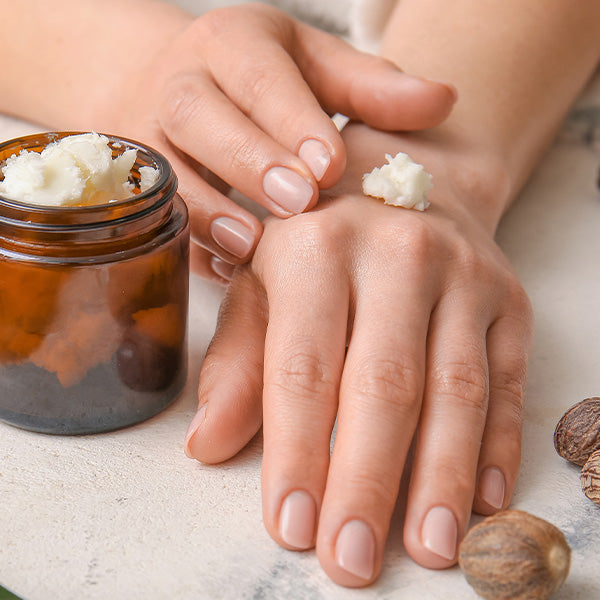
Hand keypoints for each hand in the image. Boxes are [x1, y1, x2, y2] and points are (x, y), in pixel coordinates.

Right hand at [96, 3, 455, 280]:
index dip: (290, 118)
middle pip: (198, 116)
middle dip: (248, 161)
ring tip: (252, 245)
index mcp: (230, 44)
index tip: (330, 167)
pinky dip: (194, 246)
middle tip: (299, 204)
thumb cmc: (265, 84)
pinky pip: (161, 218)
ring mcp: (150, 138)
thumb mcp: (316, 69)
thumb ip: (372, 88)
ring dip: (208, 212)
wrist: (178, 89)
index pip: (256, 72)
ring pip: (166, 172)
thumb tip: (443, 100)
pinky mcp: (141, 188)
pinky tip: (233, 269)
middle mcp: (180, 85)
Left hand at [184, 124, 532, 585]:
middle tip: (352, 558)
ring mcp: (464, 273)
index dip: (298, 453)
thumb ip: (238, 359)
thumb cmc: (320, 238)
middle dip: (368, 481)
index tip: (291, 527)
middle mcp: (396, 251)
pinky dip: (498, 446)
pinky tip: (483, 502)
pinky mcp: (510, 297)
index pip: (304, 365)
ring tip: (429, 548)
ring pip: (457, 389)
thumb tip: (209, 444)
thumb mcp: (262, 281)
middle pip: (385, 385)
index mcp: (314, 243)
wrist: (407, 176)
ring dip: (442, 478)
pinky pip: (509, 380)